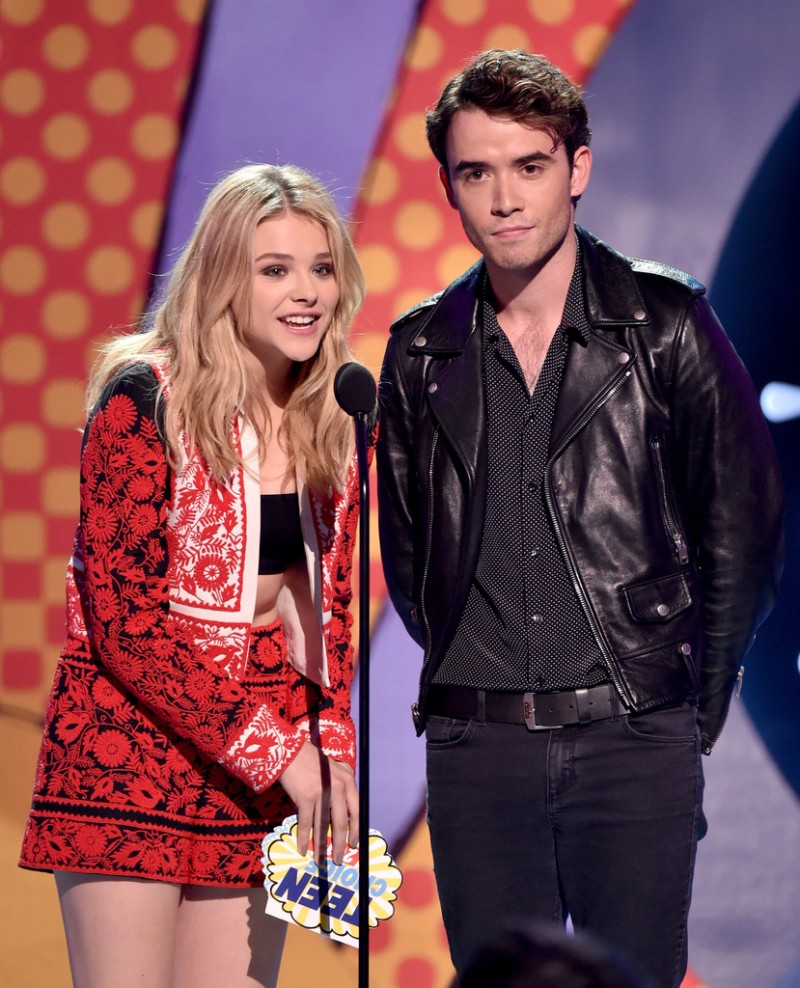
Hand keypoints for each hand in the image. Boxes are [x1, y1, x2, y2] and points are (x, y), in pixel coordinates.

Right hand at [278, 740, 358, 864]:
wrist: (291, 752)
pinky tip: (303, 849)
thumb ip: (341, 785)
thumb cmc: (311, 761)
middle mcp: (337, 787)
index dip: (355, 830)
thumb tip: (344, 811)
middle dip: (339, 844)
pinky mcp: (305, 797)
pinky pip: (306, 823)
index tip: (353, 844)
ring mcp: (322, 793)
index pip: (356, 810)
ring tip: (321, 861)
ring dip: (321, 846)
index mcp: (347, 780)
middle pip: (341, 822)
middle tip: (338, 859)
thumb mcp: (334, 769)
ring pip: (323, 826)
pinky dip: (304, 838)